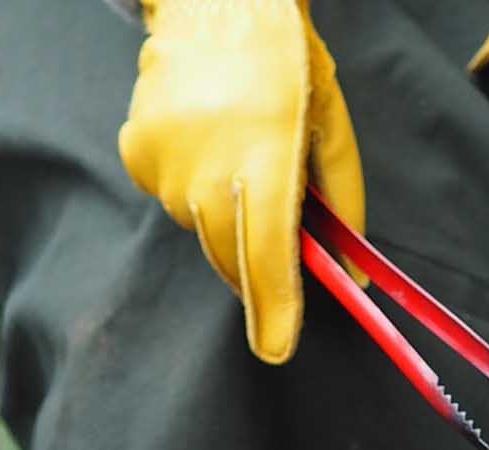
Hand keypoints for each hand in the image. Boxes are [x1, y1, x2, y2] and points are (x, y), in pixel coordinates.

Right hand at [119, 0, 364, 362]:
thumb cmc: (285, 61)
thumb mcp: (331, 126)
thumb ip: (343, 205)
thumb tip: (351, 275)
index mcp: (264, 159)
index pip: (266, 256)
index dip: (273, 310)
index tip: (277, 349)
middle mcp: (207, 170)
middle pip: (232, 258)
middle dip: (256, 266)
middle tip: (274, 231)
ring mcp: (165, 164)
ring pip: (202, 229)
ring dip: (225, 217)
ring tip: (238, 156)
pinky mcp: (137, 154)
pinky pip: (173, 198)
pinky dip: (193, 188)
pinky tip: (207, 141)